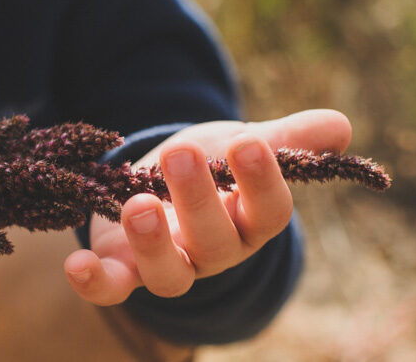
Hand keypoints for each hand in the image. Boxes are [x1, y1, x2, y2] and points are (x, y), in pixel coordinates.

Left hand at [63, 109, 351, 304]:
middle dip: (199, 200)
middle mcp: (214, 252)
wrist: (162, 183)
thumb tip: (340, 127)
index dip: (262, 183)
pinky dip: (94, 281)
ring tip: (137, 203)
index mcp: (249, 219)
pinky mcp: (125, 269)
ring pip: (169, 275)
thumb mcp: (243, 143)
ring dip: (153, 243)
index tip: (249, 145)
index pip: (268, 211)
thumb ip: (286, 137)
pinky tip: (75, 262)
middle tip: (184, 155)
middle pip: (216, 241)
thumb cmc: (212, 165)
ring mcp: (169, 264)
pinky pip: (112, 287)